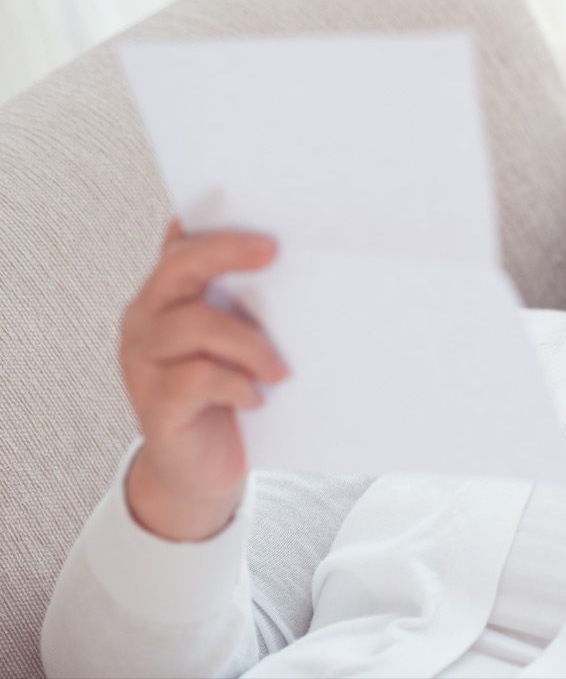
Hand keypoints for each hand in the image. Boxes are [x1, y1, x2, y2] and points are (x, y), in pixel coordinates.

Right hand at [120, 220, 287, 540]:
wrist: (200, 473)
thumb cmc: (225, 398)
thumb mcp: (237, 346)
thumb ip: (246, 306)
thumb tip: (292, 262)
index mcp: (166, 298)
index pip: (180, 246)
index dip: (213, 230)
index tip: (258, 223)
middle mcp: (146, 321)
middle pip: (178, 269)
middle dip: (226, 253)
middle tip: (272, 252)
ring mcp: (143, 362)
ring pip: (193, 324)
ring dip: (249, 343)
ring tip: (279, 370)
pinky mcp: (154, 404)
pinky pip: (196, 378)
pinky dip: (236, 384)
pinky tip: (255, 399)